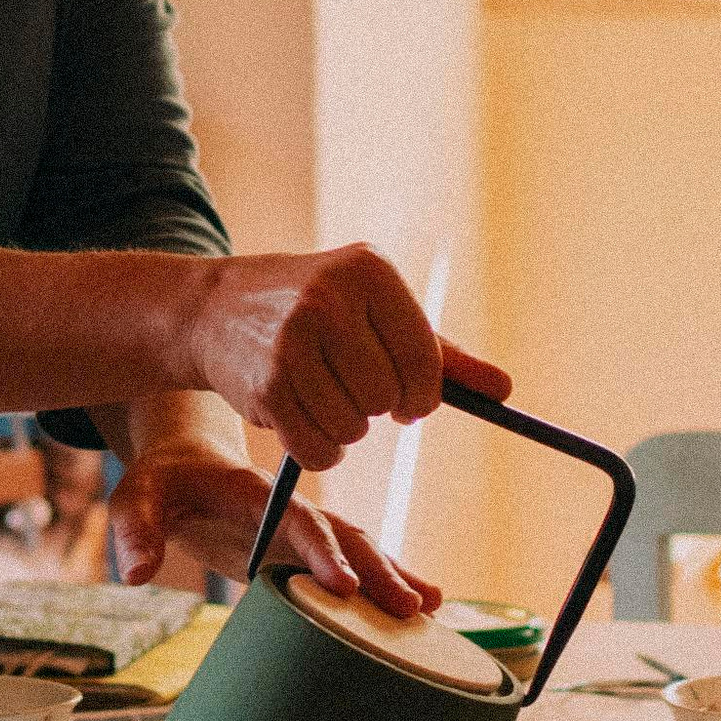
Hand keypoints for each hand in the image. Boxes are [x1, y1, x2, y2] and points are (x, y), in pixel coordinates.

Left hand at [108, 440, 439, 616]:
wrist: (186, 463)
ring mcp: (300, 530)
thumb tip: (137, 574)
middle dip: (376, 570)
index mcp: (254, 491)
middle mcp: (288, 509)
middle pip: (342, 534)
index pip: (294, 518)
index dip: (320, 549)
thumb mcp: (137, 495)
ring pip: (357, 549)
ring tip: (430, 608)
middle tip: (407, 608)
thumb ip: (136, 529)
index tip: (342, 584)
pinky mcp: (302, 551)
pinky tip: (417, 610)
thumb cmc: (162, 481)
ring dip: (392, 576)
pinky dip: (382, 583)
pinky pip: (350, 565)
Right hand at [178, 244, 510, 470]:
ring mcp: (292, 340)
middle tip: (352, 389)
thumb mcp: (378, 313)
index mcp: (370, 270)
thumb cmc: (317, 312)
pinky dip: (319, 448)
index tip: (406, 397)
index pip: (425, 360)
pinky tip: (301, 415)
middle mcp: (329, 298)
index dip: (422, 394)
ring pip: (355, 428)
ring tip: (322, 396)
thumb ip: (442, 354)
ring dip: (345, 428)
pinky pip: (319, 449)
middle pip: (388, 398)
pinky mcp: (266, 383)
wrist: (216, 308)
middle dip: (377, 408)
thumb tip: (504, 391)